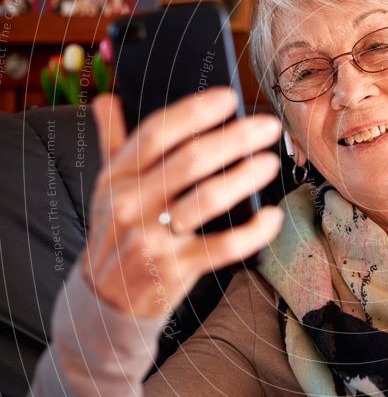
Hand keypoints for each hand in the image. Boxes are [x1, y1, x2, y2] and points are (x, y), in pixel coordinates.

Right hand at [82, 87, 283, 317]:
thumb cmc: (119, 232)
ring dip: (244, 178)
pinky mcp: (175, 269)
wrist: (105, 300)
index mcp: (117, 176)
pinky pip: (223, 247)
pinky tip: (273, 216)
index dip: (194, 112)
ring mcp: (152, 238)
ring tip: (271, 162)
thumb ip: (113, 142)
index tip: (230, 96)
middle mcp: (131, 204)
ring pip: (207, 200)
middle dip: (234, 139)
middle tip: (268, 126)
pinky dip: (253, 232)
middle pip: (190, 161)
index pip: (156, 134)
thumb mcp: (108, 188)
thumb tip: (107, 97)